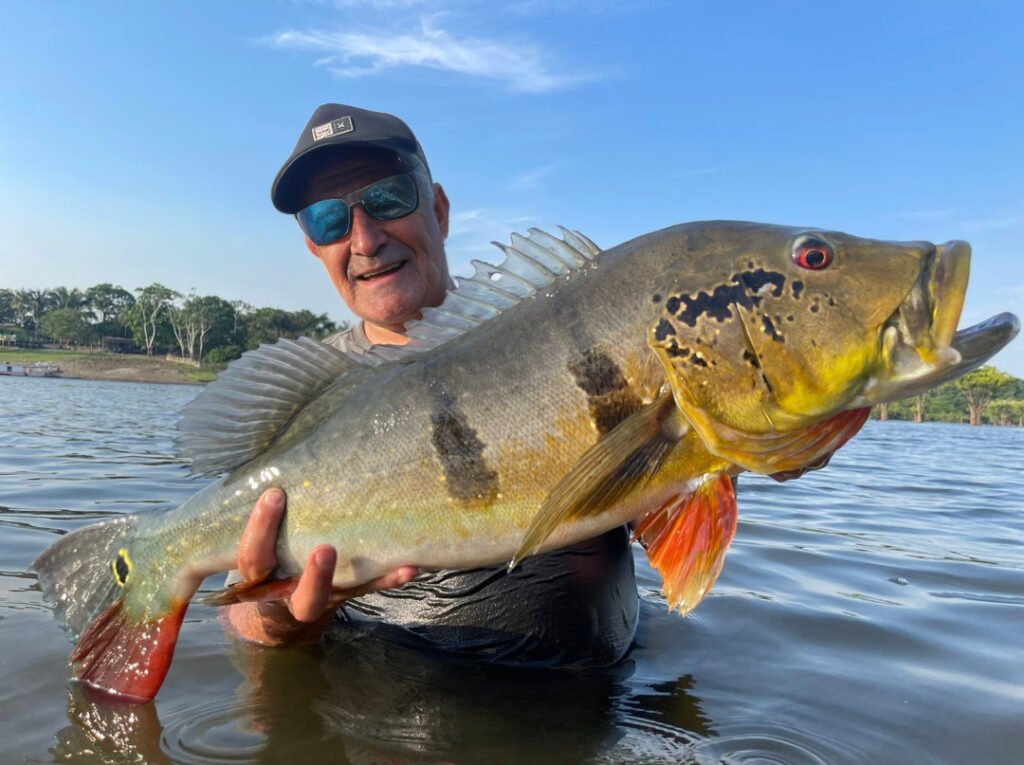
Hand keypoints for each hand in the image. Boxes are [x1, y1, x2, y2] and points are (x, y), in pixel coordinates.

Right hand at [223, 488, 418, 645]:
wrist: (278, 609)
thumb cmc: (267, 552)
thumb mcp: (259, 538)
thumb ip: (270, 513)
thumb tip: (275, 457)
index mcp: (262, 577)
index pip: (253, 558)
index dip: (261, 527)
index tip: (275, 494)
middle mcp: (292, 593)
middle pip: (302, 595)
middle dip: (315, 575)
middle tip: (325, 549)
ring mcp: (324, 596)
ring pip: (342, 595)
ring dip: (365, 578)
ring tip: (393, 563)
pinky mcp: (349, 592)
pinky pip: (371, 587)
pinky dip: (391, 577)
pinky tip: (413, 567)